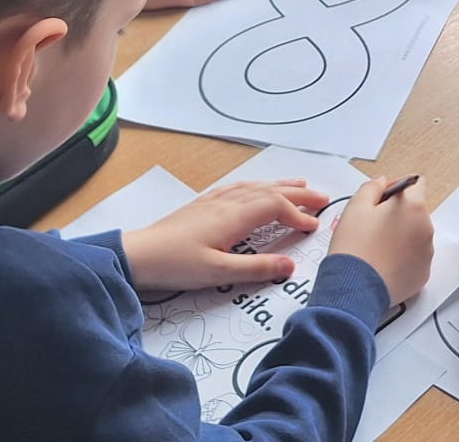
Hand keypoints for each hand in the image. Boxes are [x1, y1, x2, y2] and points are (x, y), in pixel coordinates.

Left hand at [121, 179, 329, 291]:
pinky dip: (255, 186)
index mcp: (233, 217)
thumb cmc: (175, 265)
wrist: (136, 255)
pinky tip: (254, 188)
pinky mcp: (200, 206)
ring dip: (279, 185)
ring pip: (253, 187)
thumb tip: (291, 266)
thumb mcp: (218, 273)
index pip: (275, 207)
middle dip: (298, 194)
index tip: (314, 226)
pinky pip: (236, 188)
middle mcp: (226, 204)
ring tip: (299, 184)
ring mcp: (212, 202)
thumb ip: (256, 269)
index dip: (297, 214)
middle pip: (269, 191)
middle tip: (322, 198)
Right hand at [329, 174, 434, 302]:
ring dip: (400, 236)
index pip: (416, 183)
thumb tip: (382, 182)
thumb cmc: (354, 247)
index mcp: (414, 207)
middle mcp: (426, 228)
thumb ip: (372, 187)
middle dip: (397, 214)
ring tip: (375, 247)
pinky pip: (414, 258)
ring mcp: (427, 253)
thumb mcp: (355, 206)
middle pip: (414, 211)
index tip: (382, 196)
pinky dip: (402, 258)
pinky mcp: (423, 274)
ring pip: (415, 235)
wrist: (354, 288)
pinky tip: (382, 262)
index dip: (396, 186)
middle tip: (372, 225)